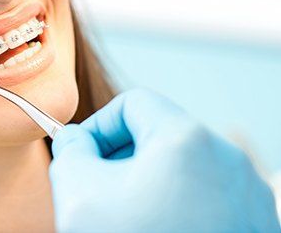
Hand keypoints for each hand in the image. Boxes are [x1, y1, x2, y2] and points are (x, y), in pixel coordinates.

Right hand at [49, 89, 279, 232]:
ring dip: (145, 182)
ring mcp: (247, 195)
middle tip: (98, 192)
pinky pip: (205, 194)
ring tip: (126, 218)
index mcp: (187, 140)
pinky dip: (174, 203)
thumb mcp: (78, 194)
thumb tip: (75, 139)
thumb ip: (70, 151)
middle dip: (120, 156)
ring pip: (182, 165)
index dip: (99, 125)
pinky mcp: (253, 223)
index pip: (133, 103)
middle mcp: (227, 160)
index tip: (82, 157)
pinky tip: (155, 230)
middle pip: (159, 133)